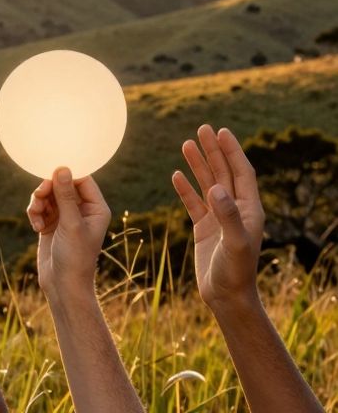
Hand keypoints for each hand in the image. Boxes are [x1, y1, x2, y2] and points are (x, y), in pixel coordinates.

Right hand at [27, 169, 111, 296]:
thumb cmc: (75, 257)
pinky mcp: (51, 223)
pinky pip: (39, 207)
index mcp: (96, 208)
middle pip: (61, 184)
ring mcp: (66, 216)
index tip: (50, 174)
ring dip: (38, 202)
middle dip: (47, 189)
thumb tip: (62, 168)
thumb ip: (66, 196)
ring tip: (36, 216)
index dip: (66, 174)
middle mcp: (82, 209)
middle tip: (39, 196)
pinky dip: (34, 213)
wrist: (63, 284)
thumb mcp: (71, 224)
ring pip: (48, 195)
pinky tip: (36, 227)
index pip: (82, 179)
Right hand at [171, 125, 264, 312]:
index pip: (242, 173)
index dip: (233, 151)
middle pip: (224, 173)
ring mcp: (218, 218)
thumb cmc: (236, 272)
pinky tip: (176, 175)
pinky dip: (185, 188)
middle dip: (214, 151)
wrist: (225, 296)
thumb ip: (227, 215)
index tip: (222, 132)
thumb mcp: (234, 243)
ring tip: (186, 144)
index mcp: (249, 210)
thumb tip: (217, 189)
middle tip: (203, 129)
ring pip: (207, 184)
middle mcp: (235, 210)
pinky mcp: (204, 228)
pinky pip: (193, 203)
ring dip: (198, 165)